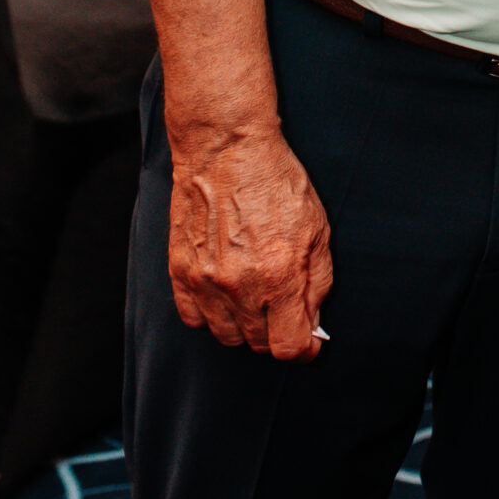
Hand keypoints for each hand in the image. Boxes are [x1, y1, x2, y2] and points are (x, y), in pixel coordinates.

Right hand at [168, 123, 332, 356]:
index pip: (288, 345)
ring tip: (256, 298)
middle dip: (277, 332)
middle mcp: (238, 286)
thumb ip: (318, 280)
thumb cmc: (276, 181)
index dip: (304, 349)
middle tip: (285, 309)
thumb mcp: (317, 227)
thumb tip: (313, 319)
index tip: (310, 343)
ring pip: (226, 335)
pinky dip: (212, 315)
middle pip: (258, 343)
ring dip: (245, 326)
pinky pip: (194, 318)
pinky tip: (225, 295)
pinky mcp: (179, 271)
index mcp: (278, 276)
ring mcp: (204, 281)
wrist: (226, 148)